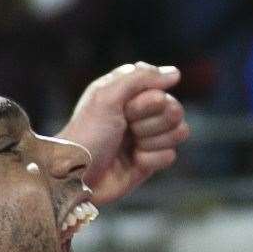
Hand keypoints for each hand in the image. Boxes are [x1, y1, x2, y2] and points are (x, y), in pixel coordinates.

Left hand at [58, 63, 188, 204]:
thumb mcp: (106, 96)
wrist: (74, 177)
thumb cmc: (85, 134)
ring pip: (178, 132)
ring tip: (130, 148)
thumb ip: (140, 77)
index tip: (126, 110)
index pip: (162, 88)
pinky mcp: (148, 162)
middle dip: (152, 122)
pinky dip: (150, 160)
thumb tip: (176, 73)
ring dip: (154, 141)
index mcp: (126, 93)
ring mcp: (144, 138)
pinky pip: (170, 156)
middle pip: (175, 110)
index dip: (148, 101)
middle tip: (127, 129)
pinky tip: (132, 162)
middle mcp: (138, 114)